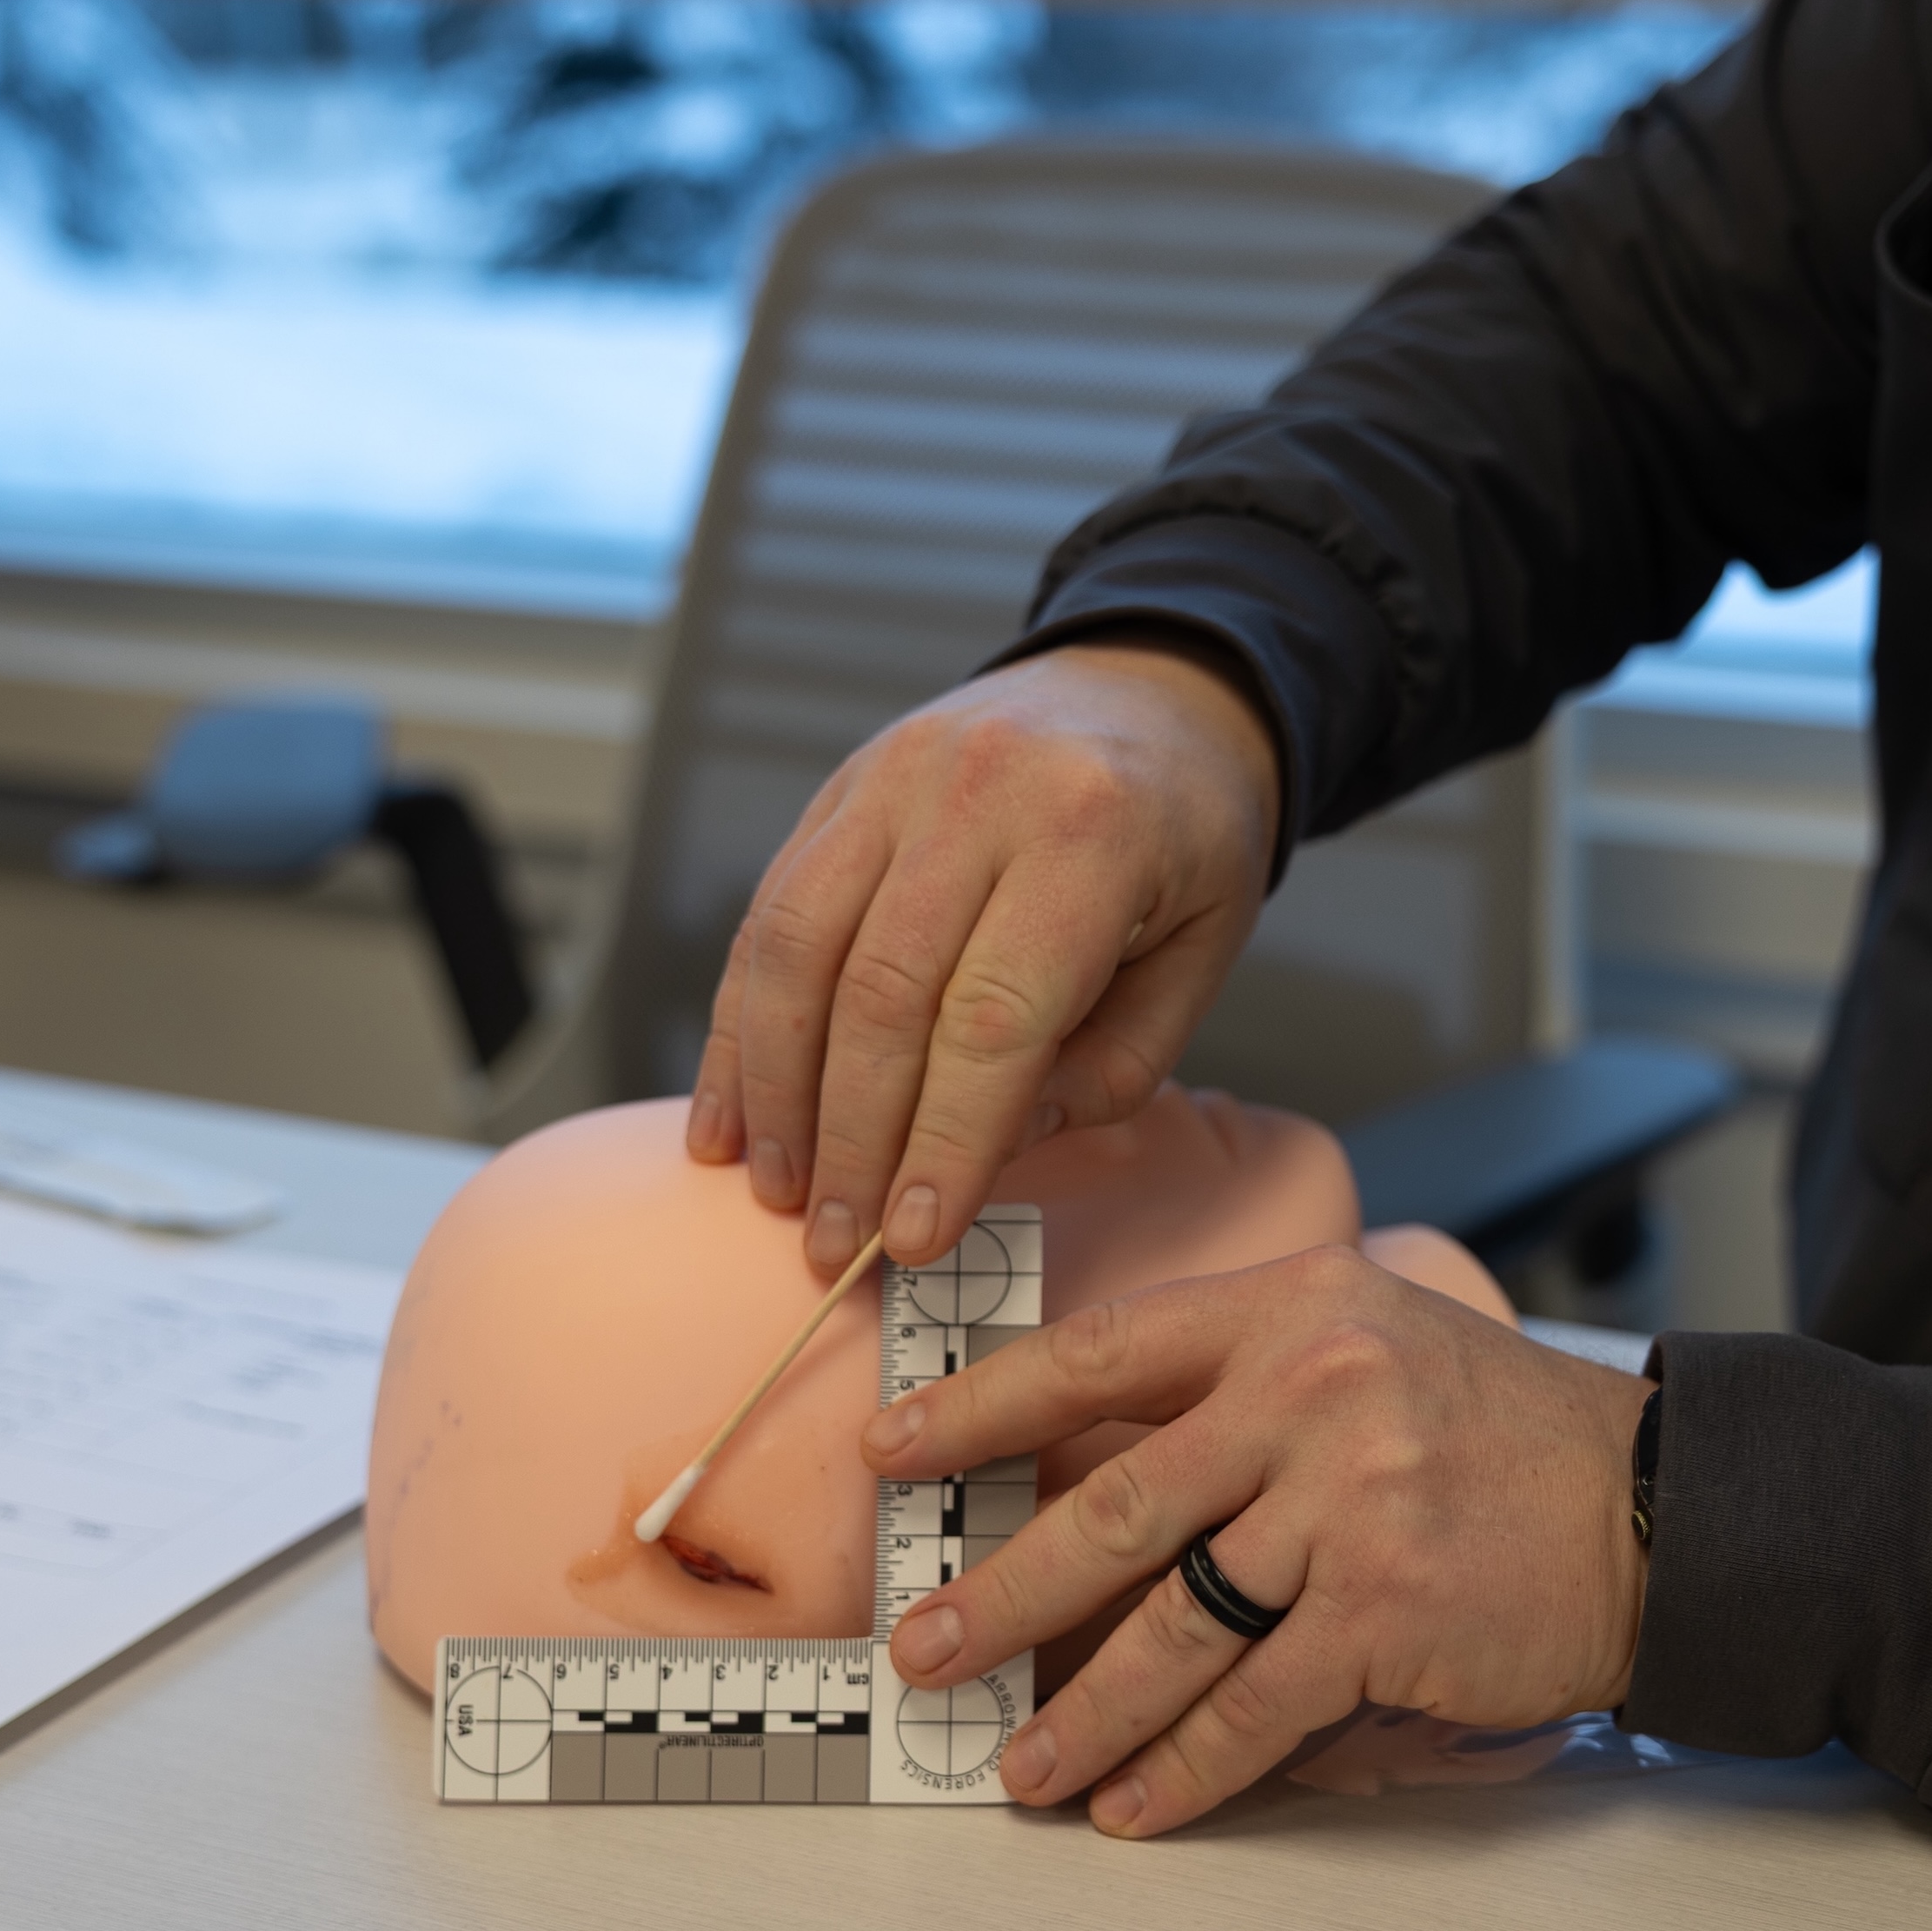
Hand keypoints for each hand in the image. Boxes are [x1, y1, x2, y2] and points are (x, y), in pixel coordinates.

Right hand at [685, 636, 1279, 1273]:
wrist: (1149, 685)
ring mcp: (895, 780)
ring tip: (777, 1191)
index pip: (994, 1017)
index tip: (914, 1241)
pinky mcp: (842, 789)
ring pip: (798, 949)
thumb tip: (992, 1149)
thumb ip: (1112, 1063)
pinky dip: (740, 1024)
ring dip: (775, 1090)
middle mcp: (980, 794)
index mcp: (1092, 836)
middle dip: (851, 1140)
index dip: (943, 1141)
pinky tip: (727, 1114)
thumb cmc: (1186, 841)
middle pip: (882, 993)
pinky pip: (770, 915)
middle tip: (835, 1245)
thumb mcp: (1204, 951)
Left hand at [860, 1248, 1656, 1837]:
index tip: (892, 1451)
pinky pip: (1253, 1706)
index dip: (980, 1406)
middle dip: (999, 1592)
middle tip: (922, 1648)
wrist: (1658, 1507)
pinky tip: (1135, 1805)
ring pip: (1171, 1626)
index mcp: (1291, 1311)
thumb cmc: (1498, 1435)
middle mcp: (1311, 1392)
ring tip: (1017, 1764)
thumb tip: (1083, 1468)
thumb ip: (1242, 1386)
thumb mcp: (1372, 1346)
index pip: (1101, 1355)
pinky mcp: (1387, 1611)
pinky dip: (1184, 1768)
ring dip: (1080, 1711)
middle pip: (1112, 1505)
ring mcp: (1349, 1503)